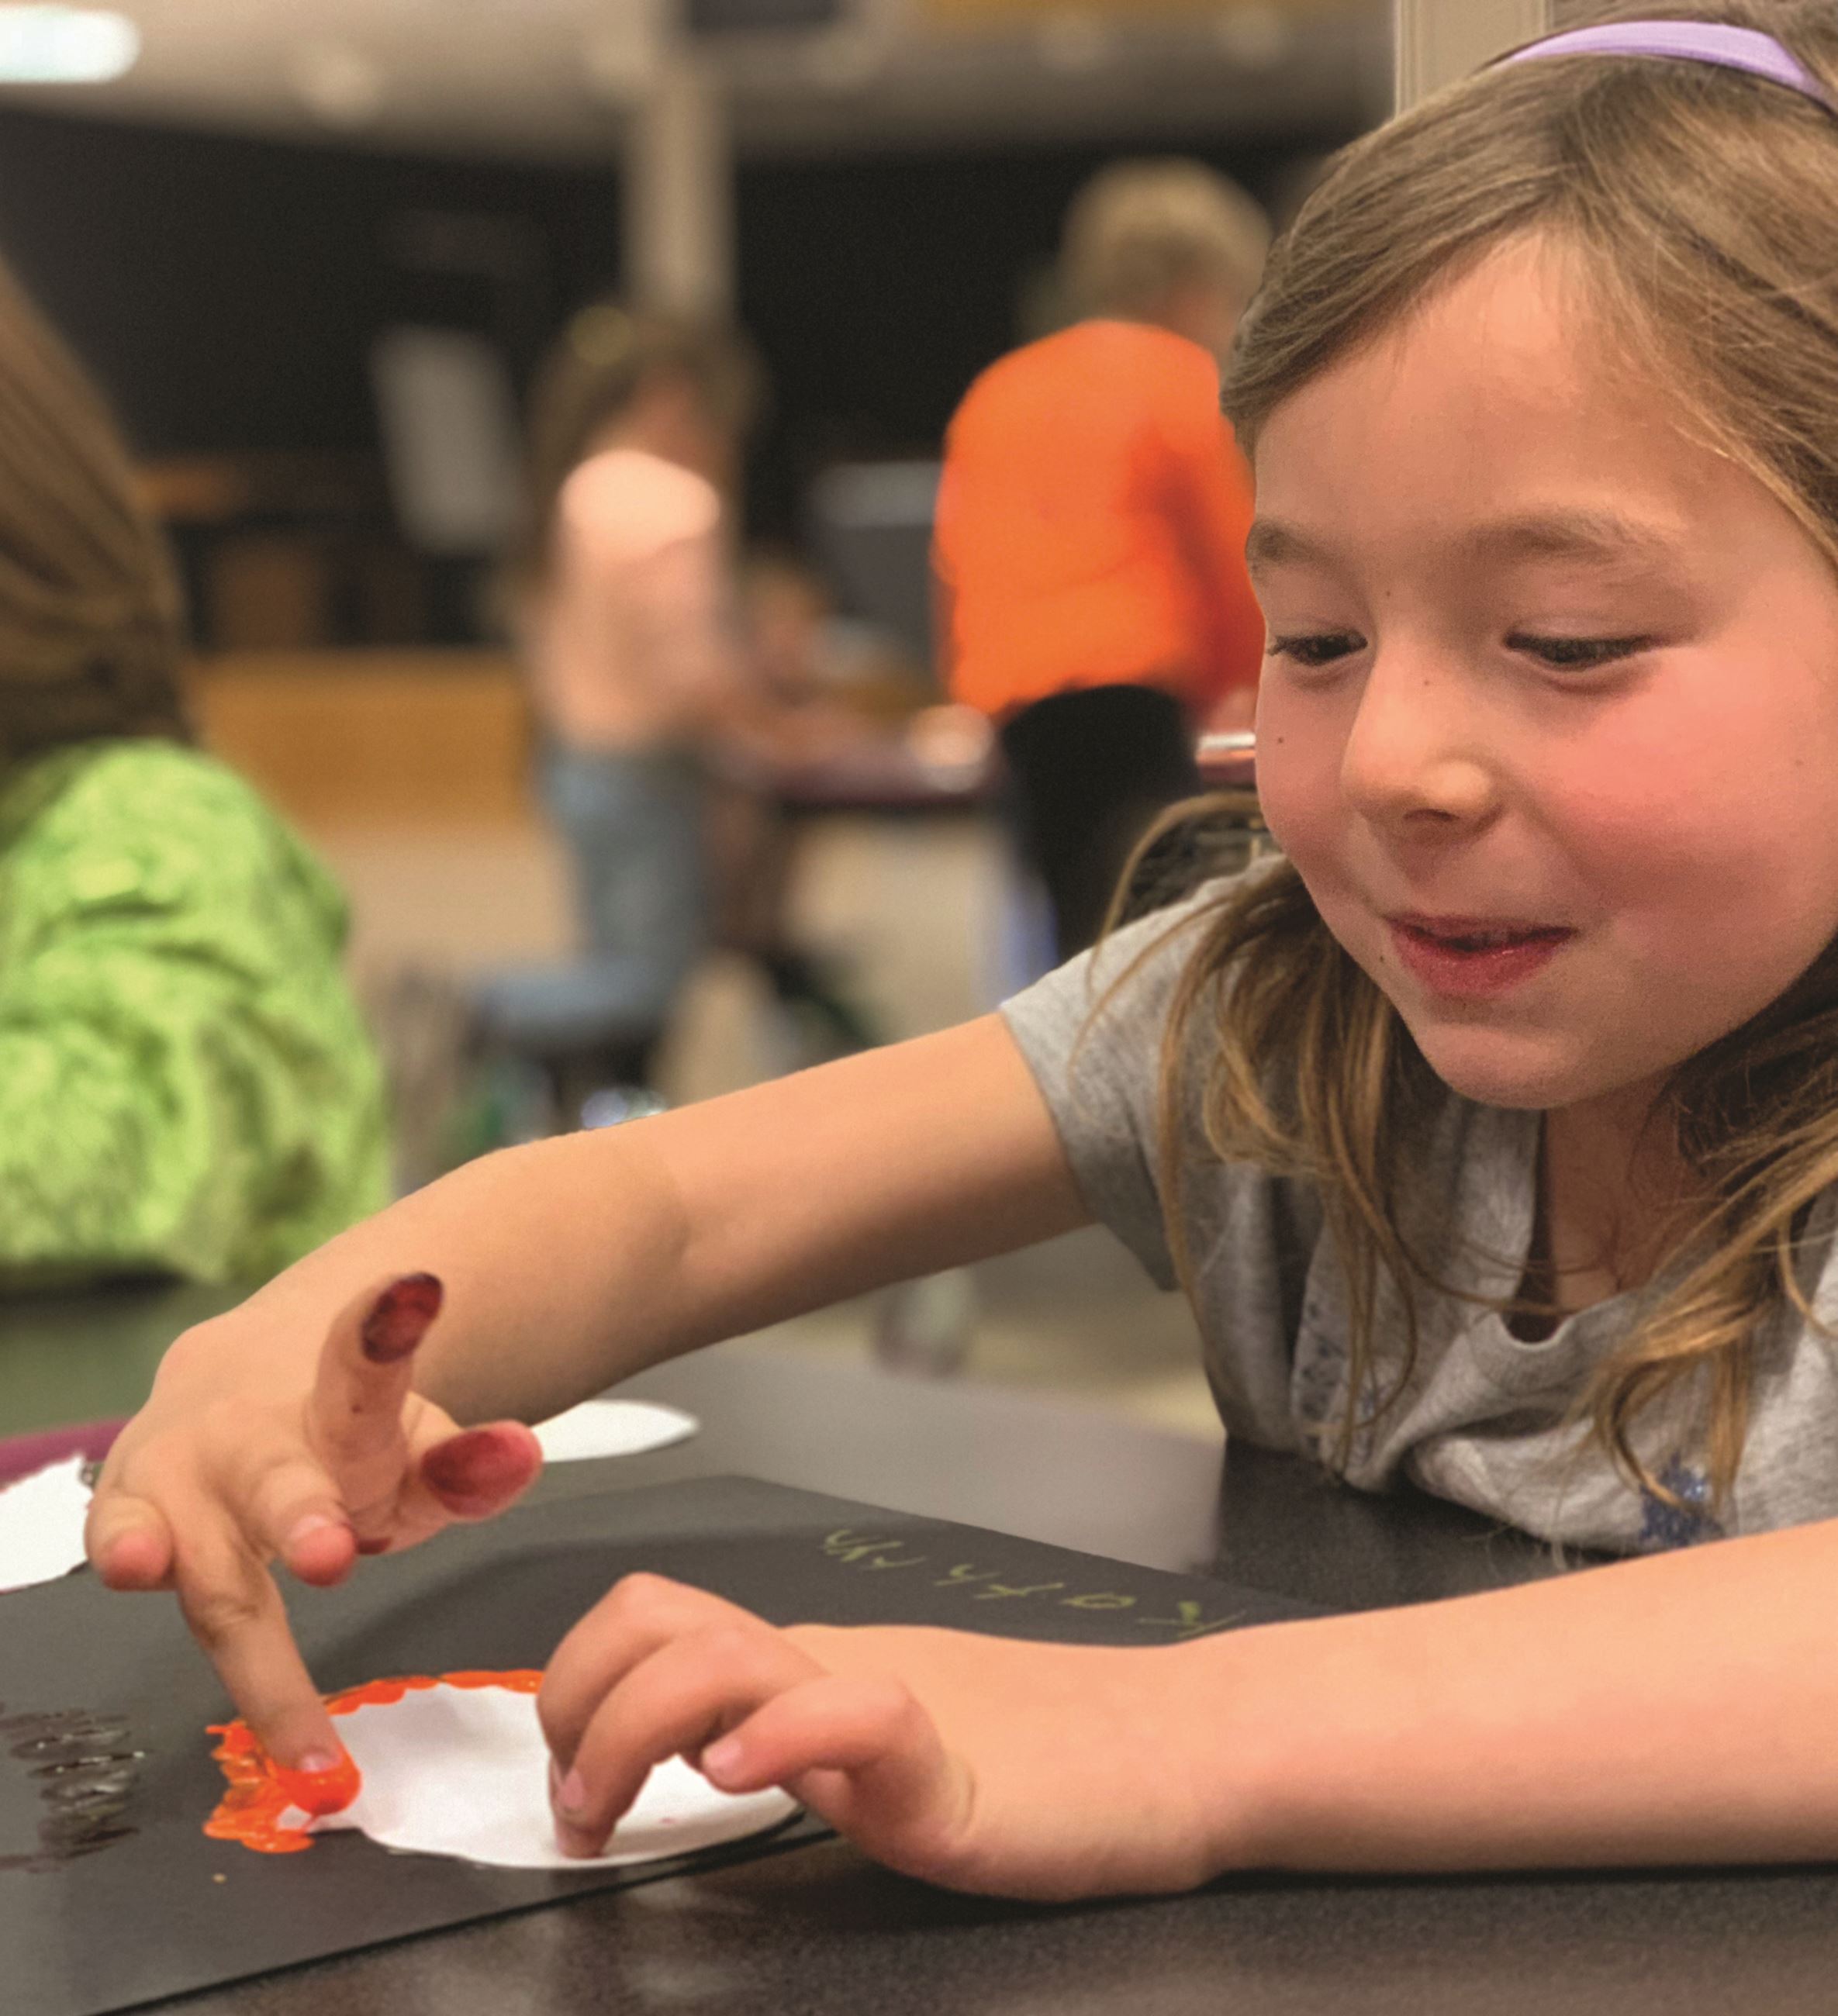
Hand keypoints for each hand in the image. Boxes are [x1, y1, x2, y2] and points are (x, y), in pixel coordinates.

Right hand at [87, 1274, 542, 1772]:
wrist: (228, 1400)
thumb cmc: (340, 1449)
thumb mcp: (413, 1453)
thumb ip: (467, 1469)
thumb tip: (521, 1454)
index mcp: (338, 1409)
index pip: (363, 1372)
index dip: (384, 1334)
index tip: (415, 1290)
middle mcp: (250, 1435)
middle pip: (277, 1482)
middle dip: (300, 1516)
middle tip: (331, 1551)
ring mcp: (179, 1475)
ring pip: (209, 1552)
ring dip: (229, 1587)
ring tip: (238, 1587)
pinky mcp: (123, 1514)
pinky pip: (122, 1543)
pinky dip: (127, 1553)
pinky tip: (136, 1566)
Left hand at [537, 1574, 1231, 1899]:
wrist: (1170, 1748)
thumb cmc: (1035, 1751)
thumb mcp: (868, 1734)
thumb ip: (782, 1731)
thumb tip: (676, 1753)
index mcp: (800, 1662)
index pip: (648, 1619)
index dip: (572, 1687)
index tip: (565, 1789)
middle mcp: (823, 1666)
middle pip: (653, 1615)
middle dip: (572, 1704)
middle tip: (579, 1808)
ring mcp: (882, 1705)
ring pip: (719, 1655)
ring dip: (630, 1730)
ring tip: (620, 1811)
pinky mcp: (952, 1768)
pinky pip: (855, 1720)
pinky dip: (778, 1740)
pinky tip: (744, 1782)